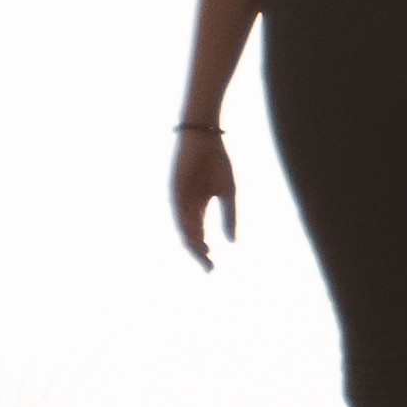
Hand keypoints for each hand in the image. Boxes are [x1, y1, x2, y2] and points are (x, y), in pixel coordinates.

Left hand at [169, 124, 236, 264]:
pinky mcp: (175, 188)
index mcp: (198, 208)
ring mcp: (179, 198)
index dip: (203, 252)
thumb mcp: (228, 193)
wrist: (206, 138)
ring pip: (183, 226)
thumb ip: (229, 217)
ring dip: (192, 240)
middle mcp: (186, 206)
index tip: (212, 268)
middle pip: (189, 236)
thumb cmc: (217, 162)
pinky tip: (193, 234)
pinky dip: (185, 223)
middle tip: (208, 267)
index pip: (198, 236)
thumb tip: (232, 243)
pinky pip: (179, 209)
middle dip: (198, 252)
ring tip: (203, 253)